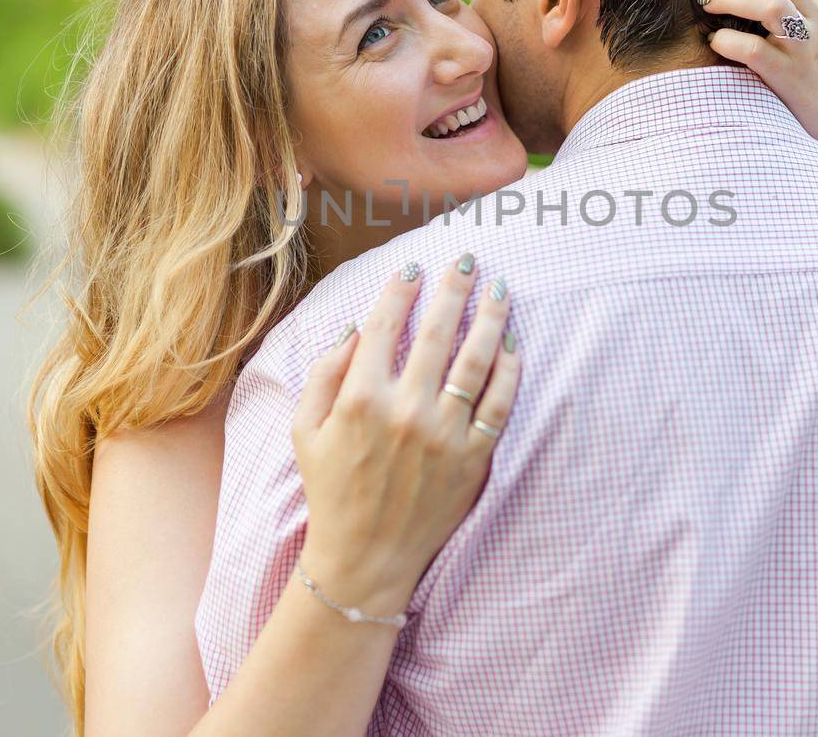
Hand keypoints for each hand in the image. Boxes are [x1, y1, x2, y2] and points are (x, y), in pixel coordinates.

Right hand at [291, 255, 518, 616]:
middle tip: (466, 260)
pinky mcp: (474, 457)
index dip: (399, 291)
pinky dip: (510, 369)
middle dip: (453, 287)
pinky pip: (500, 402)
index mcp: (360, 398)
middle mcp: (405, 410)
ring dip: (490, 317)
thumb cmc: (331, 490)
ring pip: (476, 359)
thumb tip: (353, 327)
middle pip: (437, 331)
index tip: (412, 268)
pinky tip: (513, 343)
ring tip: (500, 289)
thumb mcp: (304, 430)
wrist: (366, 557)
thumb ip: (324, 374)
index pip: (384, 326)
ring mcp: (444, 434)